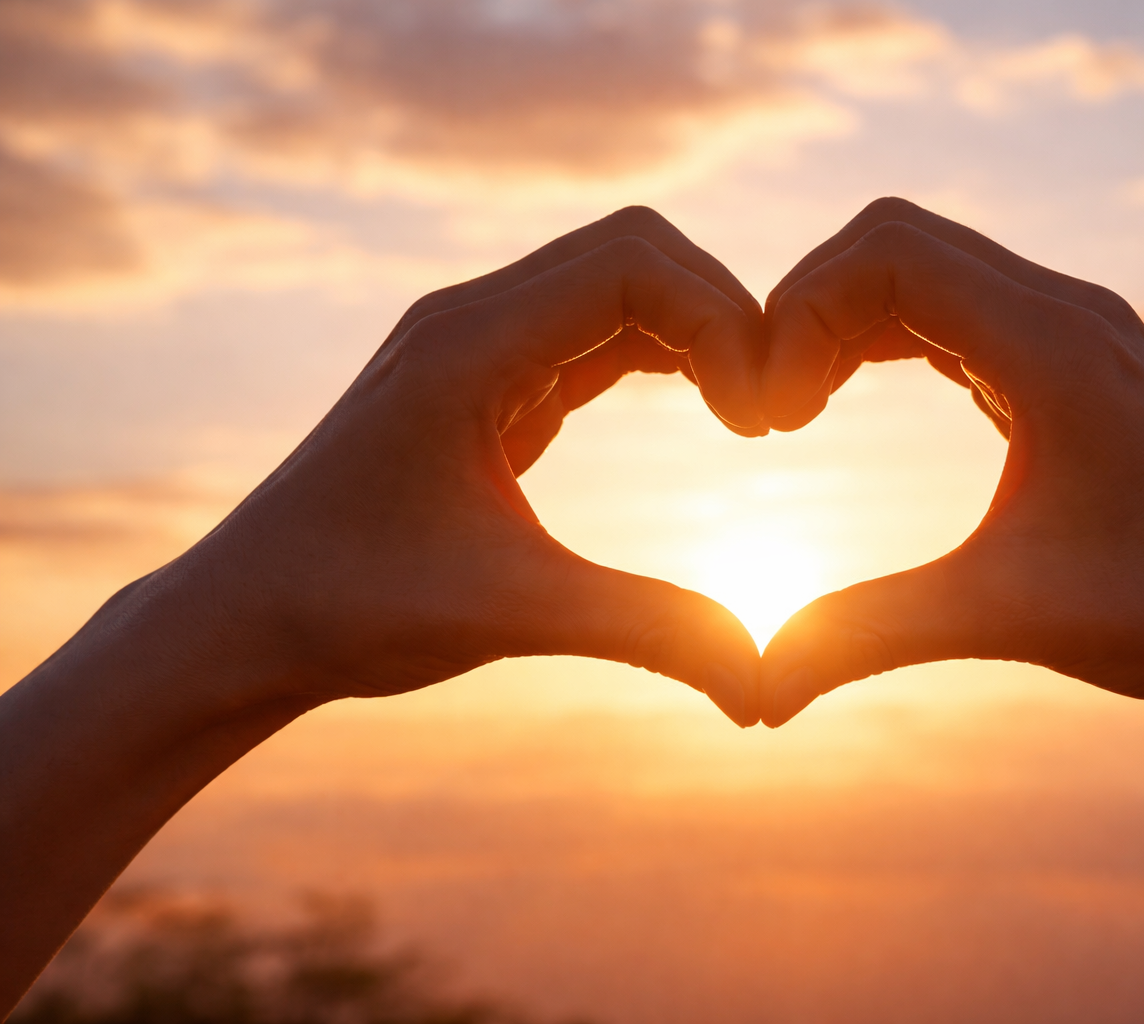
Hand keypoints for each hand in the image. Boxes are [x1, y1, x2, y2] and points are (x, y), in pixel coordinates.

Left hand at [155, 207, 765, 723]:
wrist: (243, 621)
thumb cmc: (347, 610)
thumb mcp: (511, 615)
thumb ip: (649, 630)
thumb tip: (764, 687)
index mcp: (466, 346)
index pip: (630, 265)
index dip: (721, 321)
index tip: (762, 421)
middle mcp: (468, 319)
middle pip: (634, 248)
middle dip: (721, 311)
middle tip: (771, 411)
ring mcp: (474, 344)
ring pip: (616, 282)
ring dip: (694, 330)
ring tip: (751, 414)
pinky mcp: (484, 381)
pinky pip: (593, 332)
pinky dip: (660, 354)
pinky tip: (704, 409)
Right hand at [756, 198, 1143, 724]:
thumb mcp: (1004, 616)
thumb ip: (868, 634)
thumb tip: (756, 694)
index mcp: (1051, 344)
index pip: (888, 251)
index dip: (801, 314)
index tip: (773, 421)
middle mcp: (1066, 312)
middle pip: (895, 239)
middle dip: (809, 308)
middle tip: (772, 416)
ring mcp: (1075, 330)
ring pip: (925, 268)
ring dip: (846, 321)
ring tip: (796, 414)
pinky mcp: (1075, 362)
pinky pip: (956, 311)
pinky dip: (888, 338)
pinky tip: (849, 403)